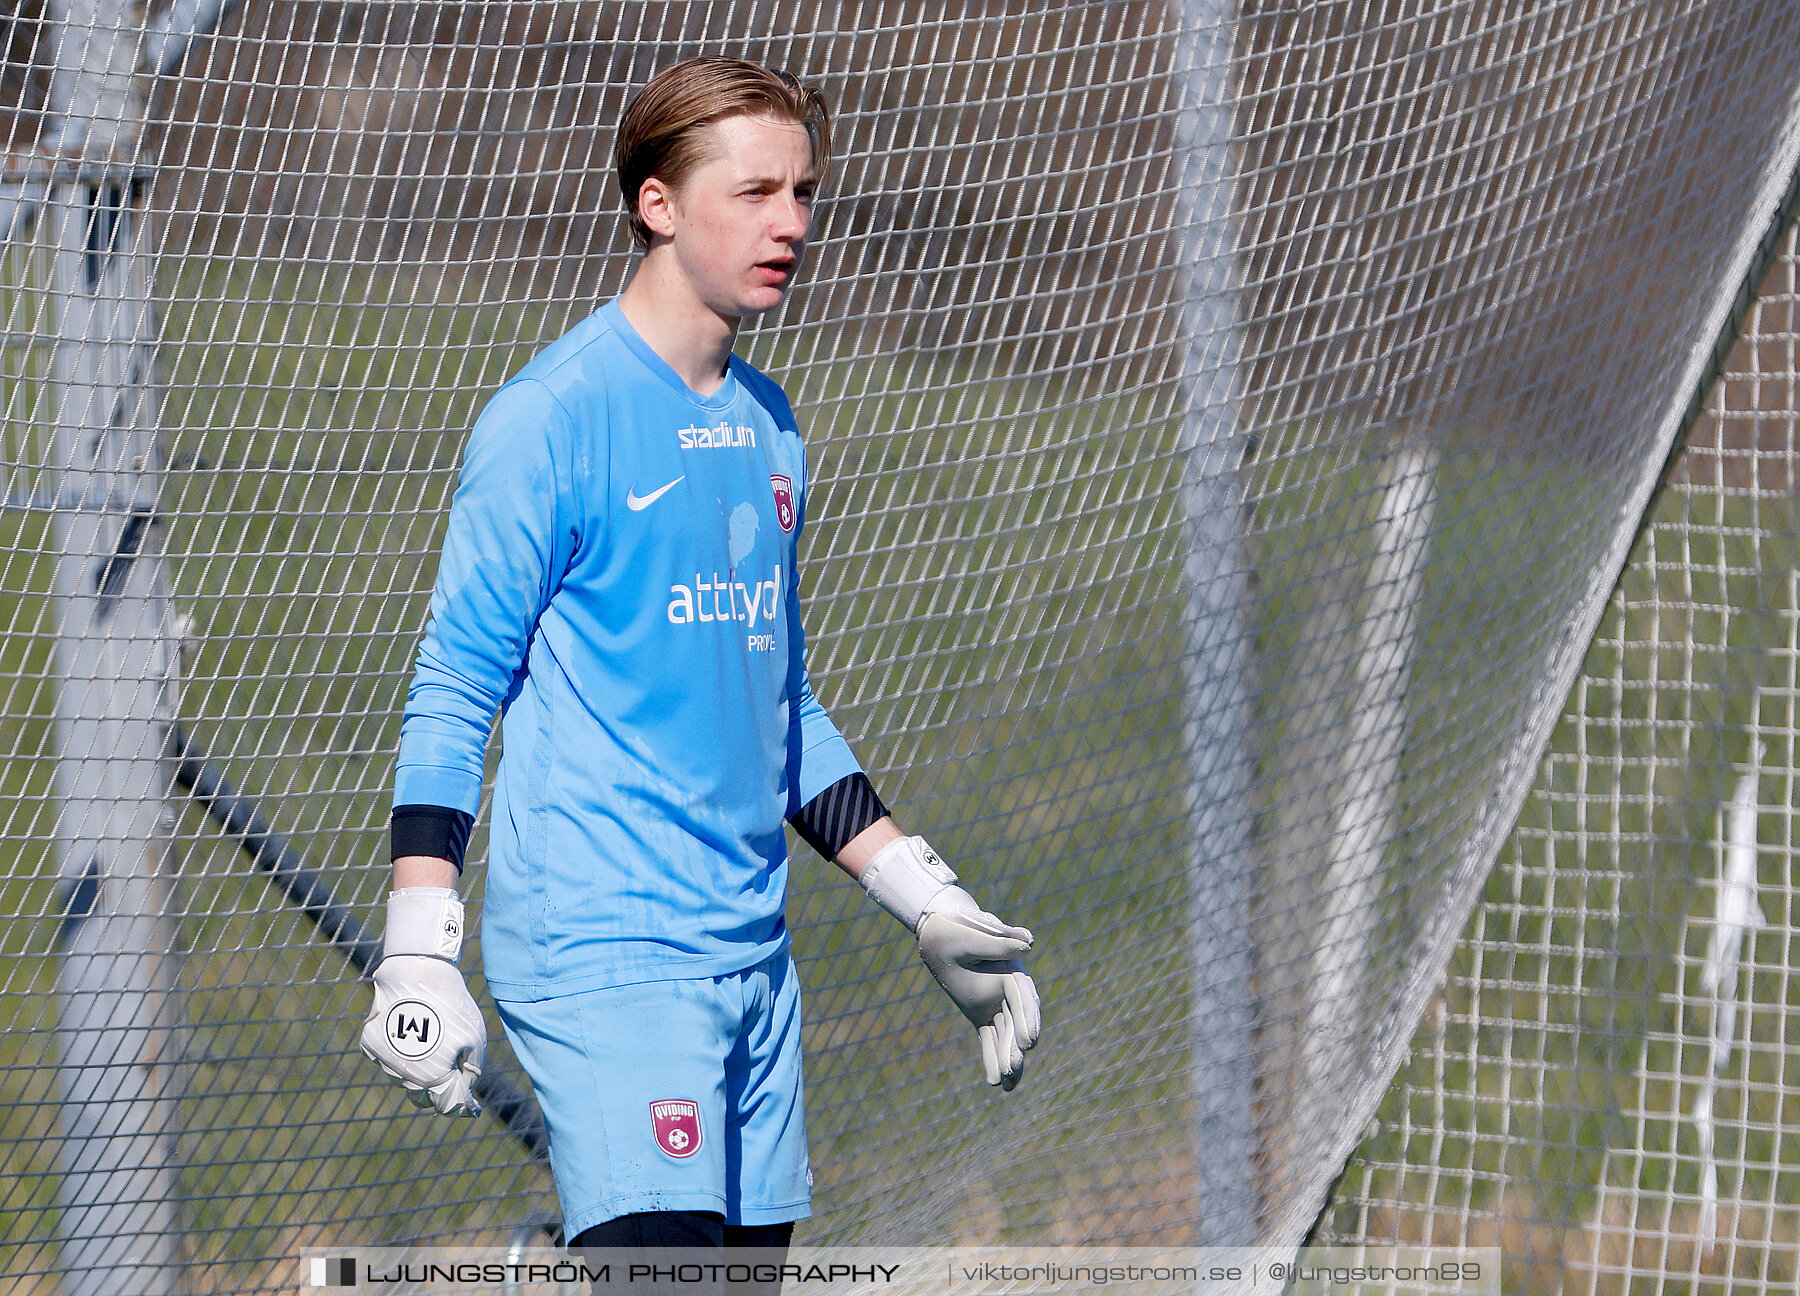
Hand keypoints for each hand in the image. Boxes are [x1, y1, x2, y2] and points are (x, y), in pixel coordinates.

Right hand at [360, 887, 484, 1115]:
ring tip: (433, 1044)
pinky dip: (400, 1054)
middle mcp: (405, 1076)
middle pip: (424, 1098)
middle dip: (440, 1090)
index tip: (471, 1105)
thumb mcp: (474, 1037)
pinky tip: (411, 1034)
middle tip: (453, 1073)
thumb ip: (470, 1071)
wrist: (417, 971)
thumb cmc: (451, 1004)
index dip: (462, 1106)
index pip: (448, 1106)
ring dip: (419, 1072)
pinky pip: (388, 1060)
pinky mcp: (371, 1045)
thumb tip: (464, 1094)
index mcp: (433, 1078)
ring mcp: (384, 1061)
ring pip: (404, 1080)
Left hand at [916, 887, 1041, 1090]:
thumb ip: (998, 942)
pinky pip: (989, 1038)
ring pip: (1005, 1035)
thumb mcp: (973, 933)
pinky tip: (996, 1082)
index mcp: (1011, 968)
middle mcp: (1009, 989)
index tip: (1030, 1041)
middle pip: (1017, 1022)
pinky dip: (992, 1058)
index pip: (1022, 997)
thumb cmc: (956, 926)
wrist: (942, 928)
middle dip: (1015, 1046)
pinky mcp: (982, 1012)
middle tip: (1014, 1067)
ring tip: (1007, 1087)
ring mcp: (996, 1003)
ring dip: (1007, 1058)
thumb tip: (1029, 943)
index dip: (1028, 1018)